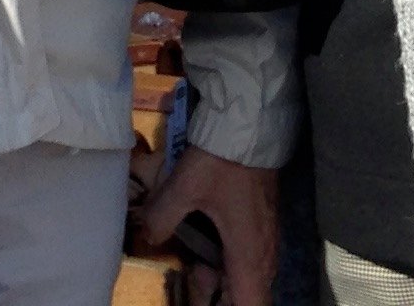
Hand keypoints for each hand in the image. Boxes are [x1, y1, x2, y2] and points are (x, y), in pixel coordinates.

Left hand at [131, 145, 276, 305]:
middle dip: (223, 297)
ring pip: (250, 274)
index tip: (209, 305)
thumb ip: (162, 217)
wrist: (250, 126)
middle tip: (195, 281)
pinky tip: (207, 243)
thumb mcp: (184, 187)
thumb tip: (147, 237)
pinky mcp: (263, 221)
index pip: (252, 304)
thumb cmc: (221, 161)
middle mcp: (262, 252)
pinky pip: (250, 256)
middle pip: (250, 294)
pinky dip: (230, 260)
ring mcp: (266, 236)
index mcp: (247, 254)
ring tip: (196, 266)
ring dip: (225, 278)